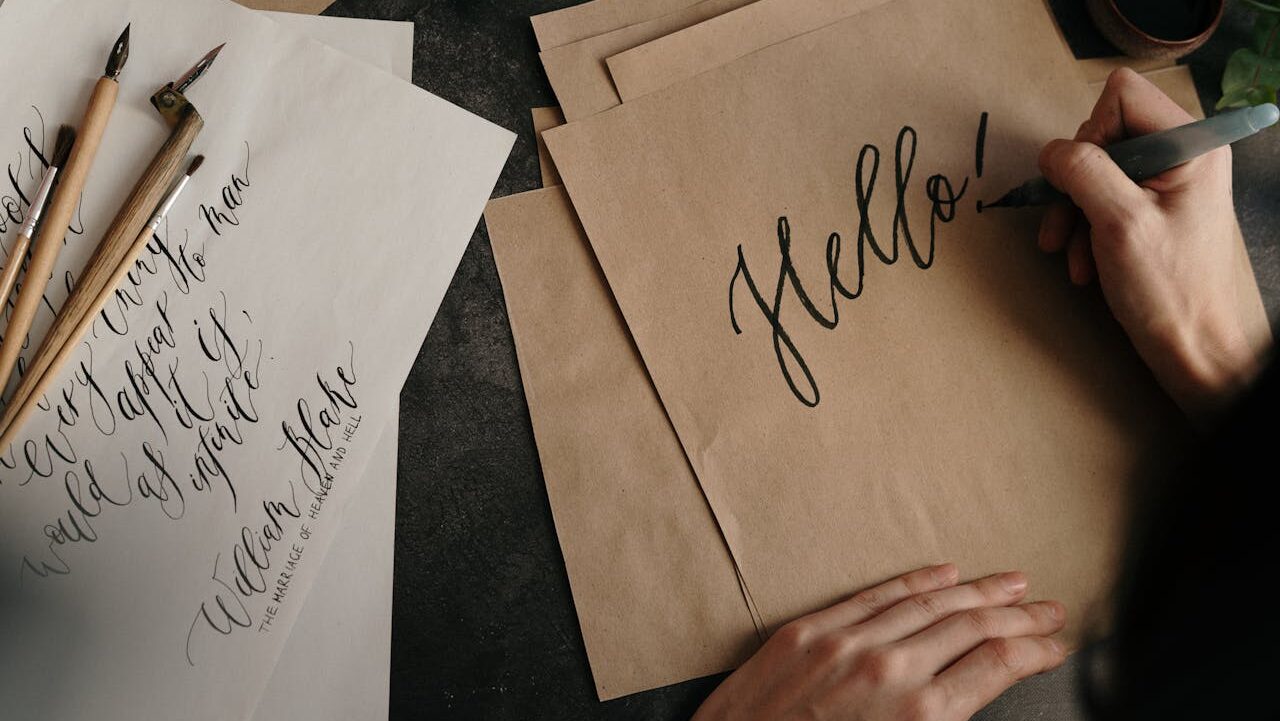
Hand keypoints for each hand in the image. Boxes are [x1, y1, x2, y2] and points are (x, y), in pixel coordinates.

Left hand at [693, 565, 1065, 720]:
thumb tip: (970, 700)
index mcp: (920, 718)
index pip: (998, 666)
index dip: (1036, 651)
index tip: (1056, 645)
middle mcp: (888, 672)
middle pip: (973, 628)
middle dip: (1019, 618)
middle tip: (1050, 608)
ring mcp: (844, 644)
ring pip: (929, 604)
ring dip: (979, 592)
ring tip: (1012, 584)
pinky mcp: (806, 633)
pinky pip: (872, 597)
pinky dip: (915, 582)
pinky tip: (945, 573)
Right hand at [1038, 68, 1261, 420]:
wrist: (1191, 347)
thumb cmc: (1168, 290)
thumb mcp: (1118, 223)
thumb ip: (1083, 172)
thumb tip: (1050, 151)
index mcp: (1192, 146)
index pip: (1122, 96)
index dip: (1090, 134)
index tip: (1083, 180)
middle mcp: (1184, 155)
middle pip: (1103, 134)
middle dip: (1075, 183)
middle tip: (1065, 226)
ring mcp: (1168, 183)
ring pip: (1095, 171)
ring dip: (1072, 213)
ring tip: (1068, 253)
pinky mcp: (1153, 209)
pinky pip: (1102, 199)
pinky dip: (1083, 229)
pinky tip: (1083, 263)